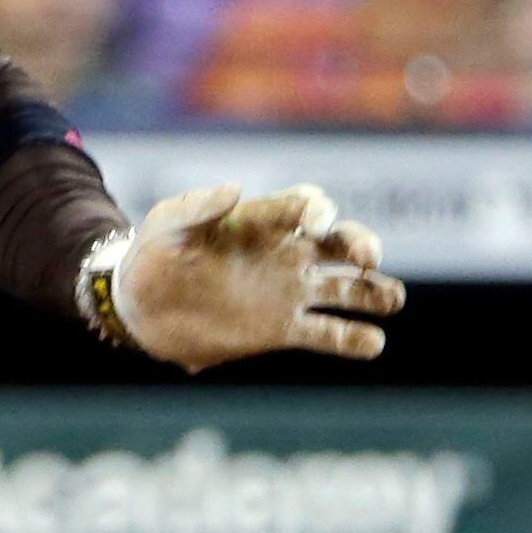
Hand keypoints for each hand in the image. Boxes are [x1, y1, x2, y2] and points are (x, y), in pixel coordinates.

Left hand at [106, 182, 403, 371]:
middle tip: (368, 259)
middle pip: (340, 243)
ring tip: (392, 300)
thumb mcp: (166, 223)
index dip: (317, 208)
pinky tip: (373, 343)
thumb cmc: (153, 253)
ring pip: (347, 288)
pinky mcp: (282, 330)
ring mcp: (288, 293)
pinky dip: (354, 339)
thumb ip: (197, 206)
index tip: (317, 219)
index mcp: (261, 222)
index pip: (304, 205)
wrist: (139, 307)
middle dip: (362, 245)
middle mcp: (285, 254)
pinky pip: (328, 333)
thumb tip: (235, 189)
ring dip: (376, 291)